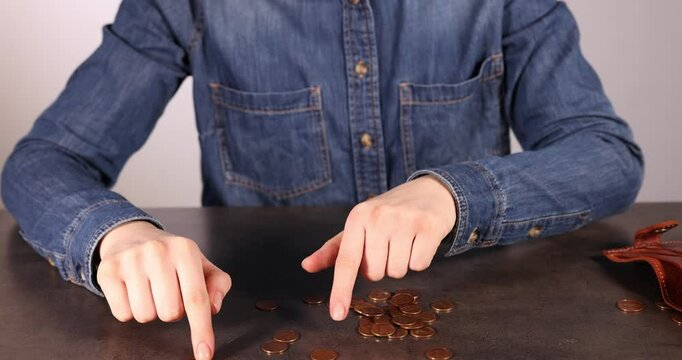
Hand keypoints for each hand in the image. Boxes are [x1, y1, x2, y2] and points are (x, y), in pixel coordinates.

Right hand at [96, 221, 230, 359]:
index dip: (202, 330)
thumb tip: (213, 308)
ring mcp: (130, 259)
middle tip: (167, 291)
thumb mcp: (200, 264)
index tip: (205, 354)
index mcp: (185, 250)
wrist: (131, 235)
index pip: (197, 299)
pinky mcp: (108, 271)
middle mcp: (158, 251)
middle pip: (170, 313)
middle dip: (171, 311)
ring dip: (150, 310)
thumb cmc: (172, 257)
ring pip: (145, 316)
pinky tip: (132, 290)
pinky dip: (129, 309)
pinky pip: (123, 314)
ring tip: (149, 289)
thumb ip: (217, 284)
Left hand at [301, 175, 456, 320]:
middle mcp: (379, 216)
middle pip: (374, 274)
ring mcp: (404, 220)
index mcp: (357, 217)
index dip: (341, 290)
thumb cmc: (389, 213)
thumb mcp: (359, 225)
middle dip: (381, 266)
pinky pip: (418, 265)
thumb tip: (306, 266)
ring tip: (404, 241)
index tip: (337, 314)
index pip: (346, 261)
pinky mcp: (428, 226)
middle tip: (389, 244)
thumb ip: (334, 249)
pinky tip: (420, 241)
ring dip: (401, 264)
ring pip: (397, 272)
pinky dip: (419, 260)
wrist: (430, 192)